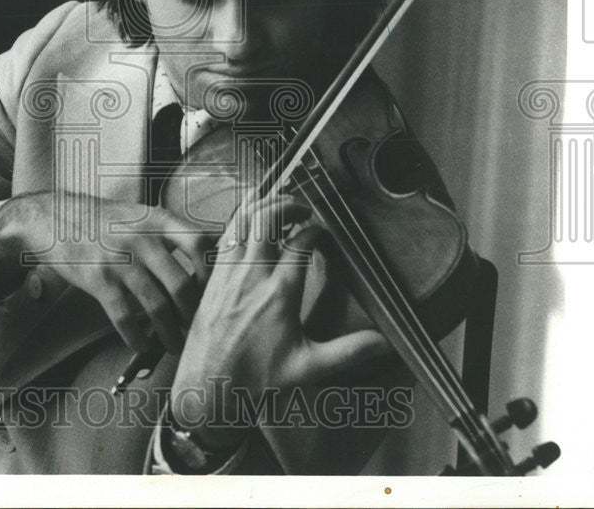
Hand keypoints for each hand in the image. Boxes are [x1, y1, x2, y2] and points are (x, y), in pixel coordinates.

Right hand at [0, 192, 213, 354]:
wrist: (54, 217)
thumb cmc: (104, 220)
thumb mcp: (140, 214)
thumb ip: (168, 233)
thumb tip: (206, 261)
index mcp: (157, 219)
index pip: (200, 242)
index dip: (213, 270)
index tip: (216, 289)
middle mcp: (142, 240)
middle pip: (182, 284)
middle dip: (193, 313)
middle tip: (196, 326)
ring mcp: (120, 261)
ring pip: (157, 306)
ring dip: (170, 332)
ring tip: (176, 343)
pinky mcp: (99, 281)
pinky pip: (126, 317)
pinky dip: (138, 337)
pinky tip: (143, 344)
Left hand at [170, 192, 389, 448]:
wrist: (208, 389)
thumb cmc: (256, 380)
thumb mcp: (308, 367)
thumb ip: (348, 351)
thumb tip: (385, 343)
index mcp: (280, 293)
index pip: (301, 243)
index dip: (315, 230)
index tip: (324, 232)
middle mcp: (252, 275)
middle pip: (267, 218)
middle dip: (287, 204)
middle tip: (302, 208)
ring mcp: (228, 273)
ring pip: (242, 221)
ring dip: (261, 206)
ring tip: (278, 206)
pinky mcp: (212, 277)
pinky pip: (225, 236)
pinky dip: (240, 221)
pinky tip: (249, 223)